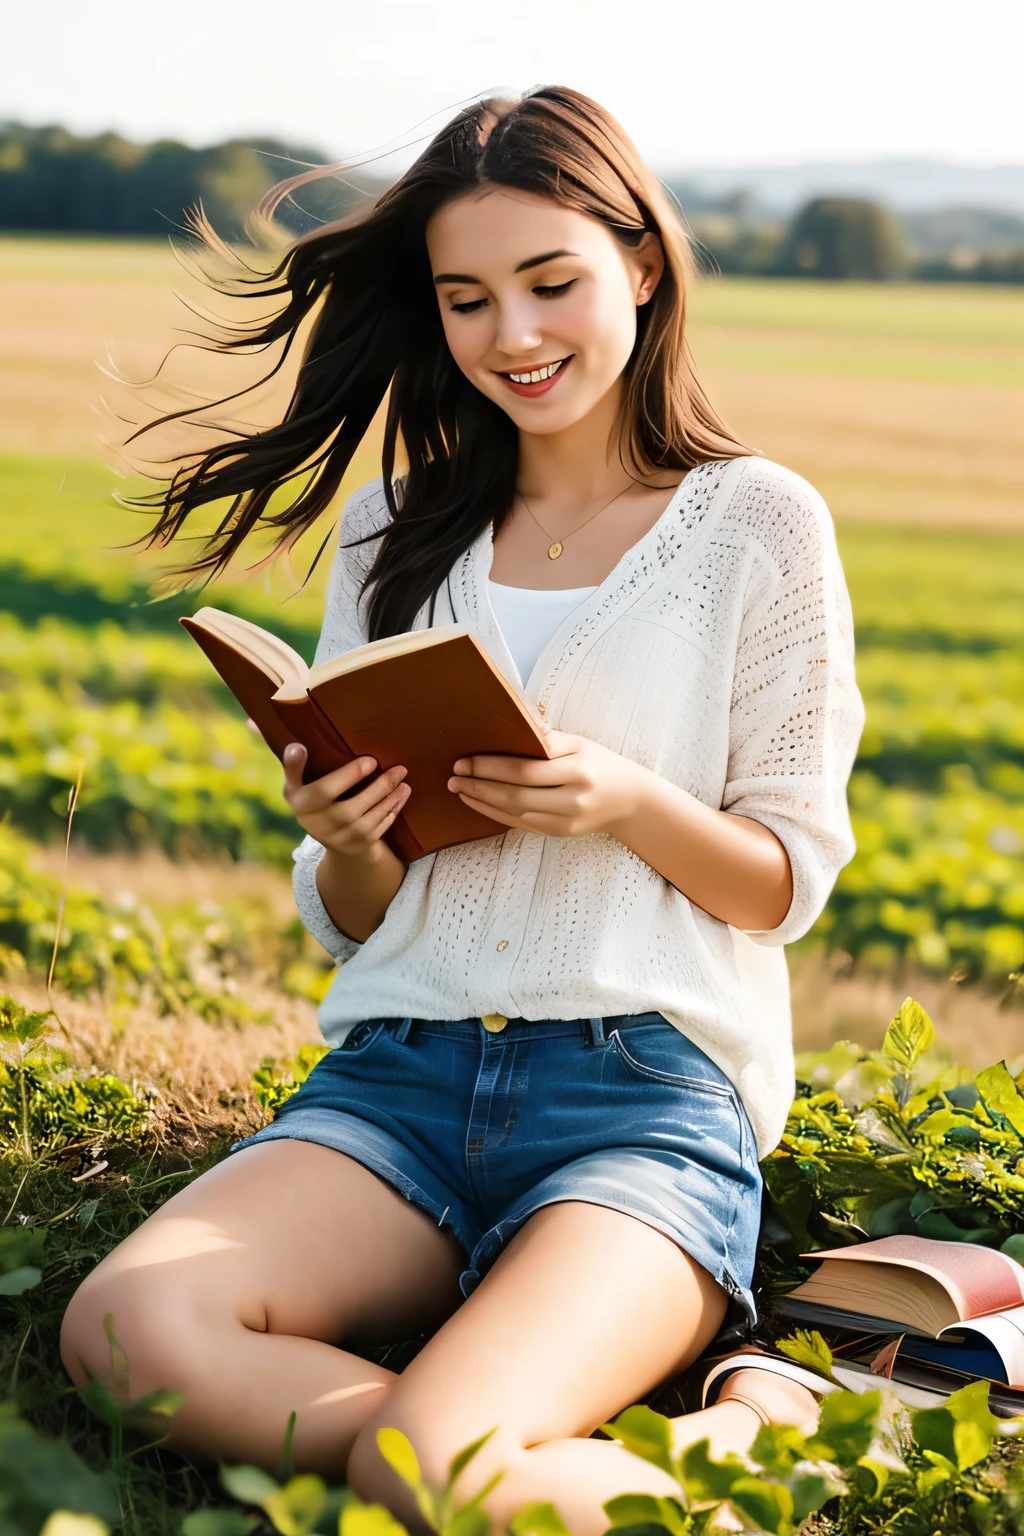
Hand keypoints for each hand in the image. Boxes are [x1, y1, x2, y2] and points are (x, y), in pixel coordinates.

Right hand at [282, 744, 409, 857]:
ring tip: (402, 775)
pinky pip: (382, 824)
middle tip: (393, 766)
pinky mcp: (362, 843)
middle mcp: (320, 825)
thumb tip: (295, 746)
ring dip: (389, 795)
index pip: (321, 791)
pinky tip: (403, 792)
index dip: (345, 776)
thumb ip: (294, 767)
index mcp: (302, 805)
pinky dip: (394, 807)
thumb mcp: (297, 787)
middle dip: (376, 786)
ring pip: (370, 816)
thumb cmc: (314, 802)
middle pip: (349, 808)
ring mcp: (342, 837)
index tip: (366, 760)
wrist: (333, 840)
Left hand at [446, 730, 646, 838]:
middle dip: (479, 786)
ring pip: (514, 814)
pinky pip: (520, 825)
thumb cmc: (601, 764)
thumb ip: (548, 738)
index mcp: (578, 772)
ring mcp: (565, 822)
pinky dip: (495, 815)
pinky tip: (478, 803)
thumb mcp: (581, 743)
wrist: (631, 801)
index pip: (524, 771)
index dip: (490, 768)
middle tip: (453, 777)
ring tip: (458, 789)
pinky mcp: (559, 834)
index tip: (464, 761)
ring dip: (482, 802)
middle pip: (515, 796)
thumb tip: (509, 726)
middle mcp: (571, 800)